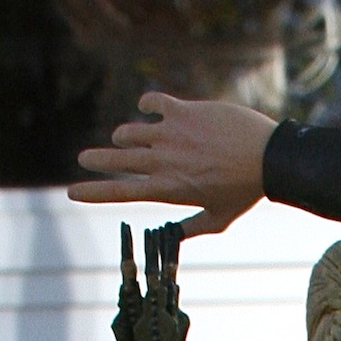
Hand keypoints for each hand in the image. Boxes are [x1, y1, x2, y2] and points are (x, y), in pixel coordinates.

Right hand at [69, 92, 275, 237]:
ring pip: (131, 132)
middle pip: (117, 160)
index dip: (93, 192)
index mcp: (167, 189)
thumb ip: (191, 227)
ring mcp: (171, 134)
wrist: (268, 159)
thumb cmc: (244, 193)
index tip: (72, 192)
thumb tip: (174, 238)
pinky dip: (146, 104)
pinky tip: (147, 107)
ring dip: (124, 136)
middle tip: (83, 158)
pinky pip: (153, 102)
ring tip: (124, 138)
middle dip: (96, 160)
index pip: (120, 192)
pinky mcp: (183, 112)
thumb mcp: (218, 219)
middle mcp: (163, 161)